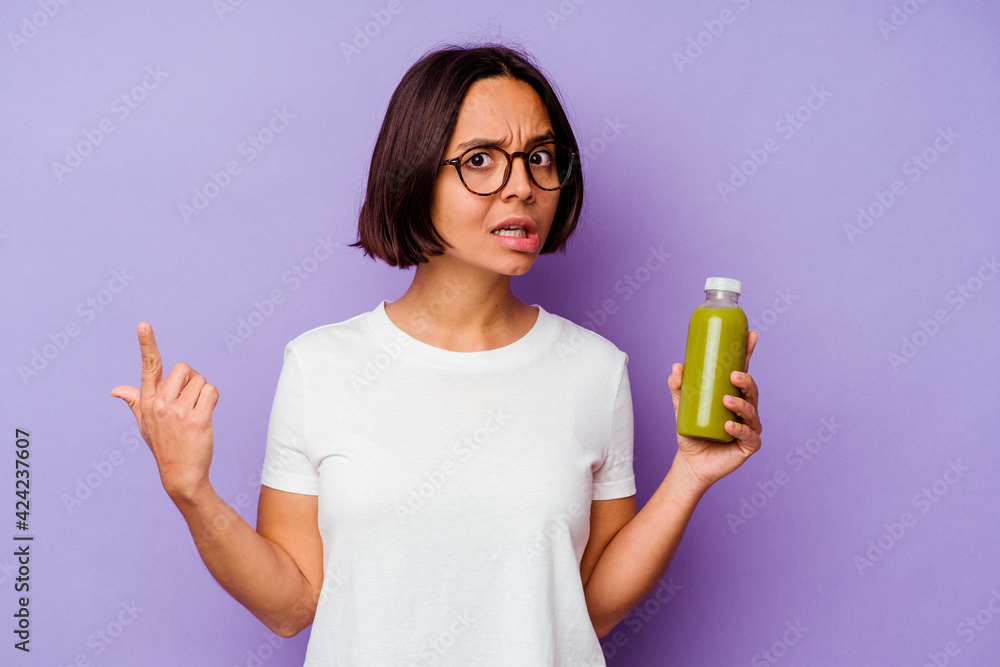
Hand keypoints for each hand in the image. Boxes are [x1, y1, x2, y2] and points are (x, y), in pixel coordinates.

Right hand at [110, 323, 218, 501]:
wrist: (180, 475)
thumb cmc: (164, 446)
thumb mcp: (144, 424)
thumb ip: (134, 402)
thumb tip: (116, 390)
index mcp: (147, 401)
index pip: (148, 367)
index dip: (147, 344)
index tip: (144, 325)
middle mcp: (160, 403)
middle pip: (184, 368)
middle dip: (191, 380)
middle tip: (188, 402)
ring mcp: (178, 411)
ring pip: (200, 380)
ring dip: (203, 392)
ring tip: (195, 412)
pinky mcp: (198, 418)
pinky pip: (211, 391)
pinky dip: (213, 399)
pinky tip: (206, 414)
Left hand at [667, 331, 761, 490]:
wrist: (691, 462)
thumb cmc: (692, 431)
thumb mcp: (681, 406)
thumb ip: (678, 386)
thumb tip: (677, 366)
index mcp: (733, 395)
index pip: (743, 371)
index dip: (749, 353)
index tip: (752, 335)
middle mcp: (745, 408)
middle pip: (752, 390)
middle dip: (746, 380)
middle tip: (733, 376)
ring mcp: (749, 426)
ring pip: (752, 411)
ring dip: (742, 405)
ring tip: (726, 402)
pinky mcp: (749, 445)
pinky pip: (749, 435)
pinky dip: (740, 430)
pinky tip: (729, 427)